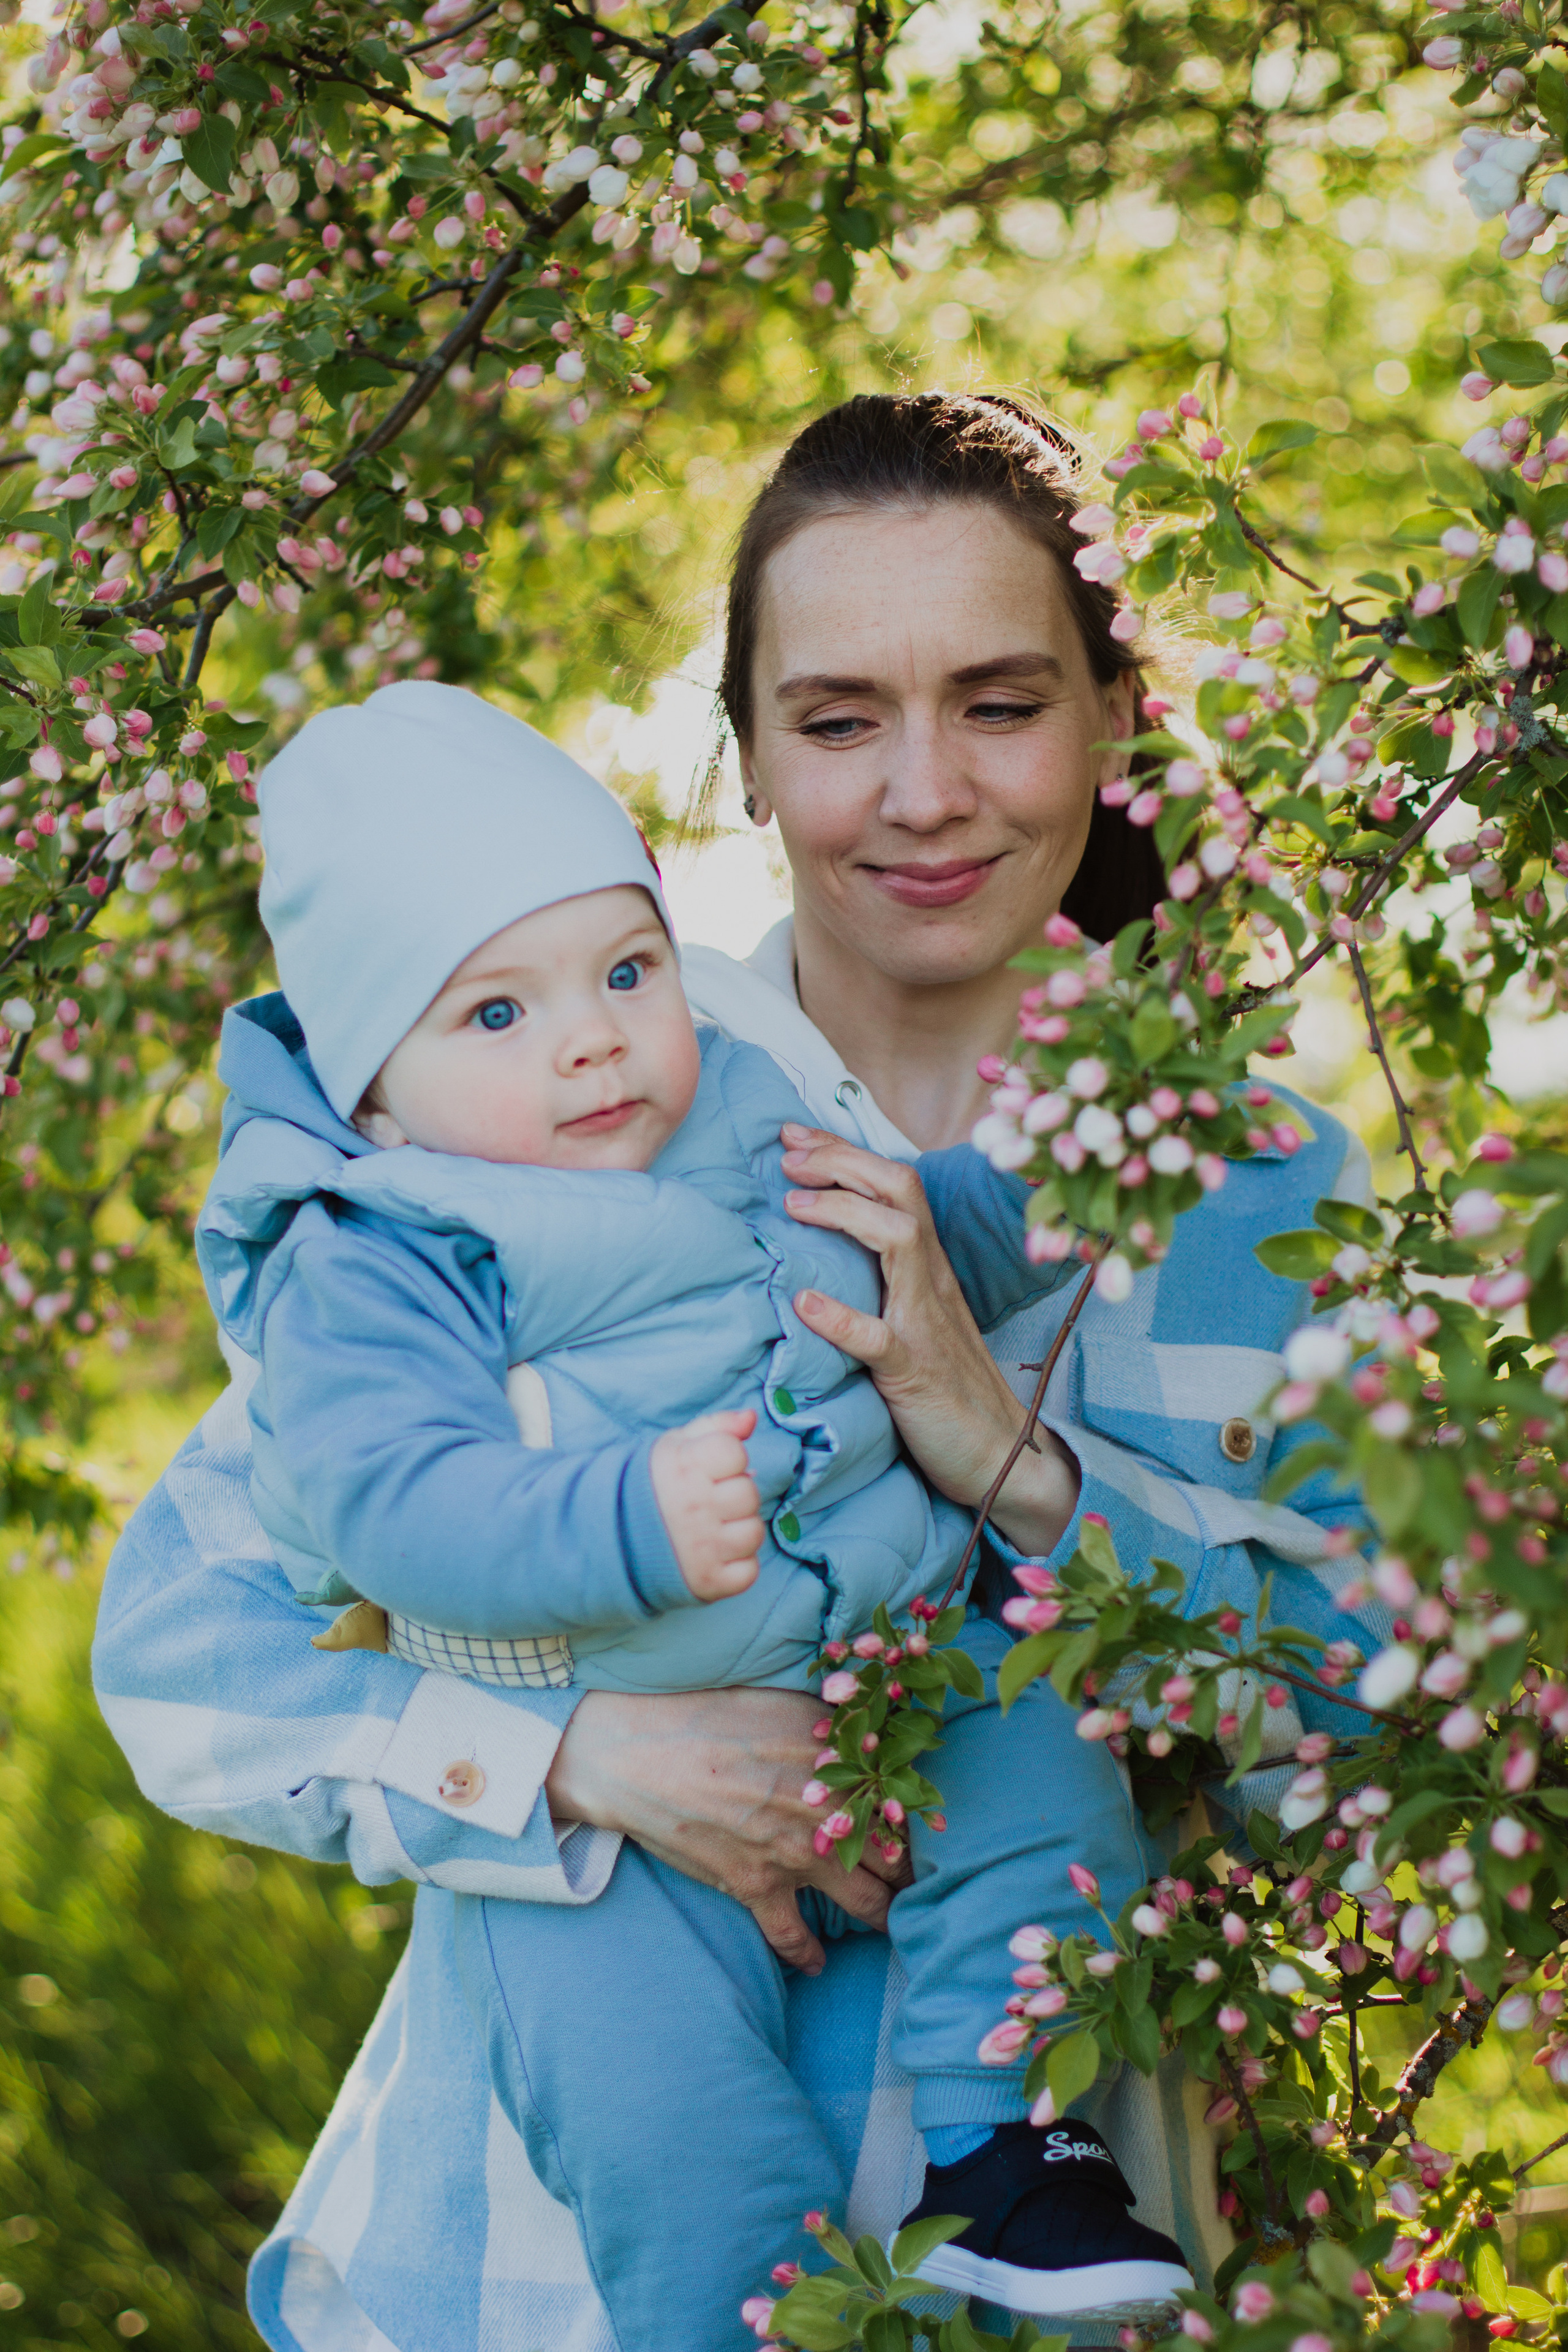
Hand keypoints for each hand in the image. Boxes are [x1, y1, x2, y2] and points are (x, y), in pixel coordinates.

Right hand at [544, 1685, 908, 1972]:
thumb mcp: (787, 1703)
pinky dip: (810, 1955)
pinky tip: (820, 1964)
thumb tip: (874, 1736)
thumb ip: (837, 1726)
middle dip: (916, 1872)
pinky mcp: (755, 1889)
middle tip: (925, 1876)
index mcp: (844, 1769)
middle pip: (898, 1860)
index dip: (924, 1818)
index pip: (908, 1805)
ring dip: (885, 1915)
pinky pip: (793, 1937)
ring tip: (895, 1918)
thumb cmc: (711, 1715)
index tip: (931, 1825)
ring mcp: (794, 1861)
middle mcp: (832, 1821)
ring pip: (866, 1905)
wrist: (639, 1755)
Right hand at [650, 1408, 764, 1600]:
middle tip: (709, 1500)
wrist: (612, 1538)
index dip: (727, 1458)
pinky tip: (716, 1553)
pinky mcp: (707, 1582)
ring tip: (713, 1526)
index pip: (735, 1452)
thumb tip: (751, 1418)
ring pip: (753, 1532)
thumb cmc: (652, 1485)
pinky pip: (749, 1571)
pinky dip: (737, 1564)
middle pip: (748, 1493)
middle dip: (733, 1494)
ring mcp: (701, 1548)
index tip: (709, 1468)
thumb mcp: (675, 1445)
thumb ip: (716, 1426)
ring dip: (738, 1529)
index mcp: (682, 1468)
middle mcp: (693, 1508)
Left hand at [778, 1124, 1080, 1557]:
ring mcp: (925, 1324)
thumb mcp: (914, 1317)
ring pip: (898, 1241)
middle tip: (787, 1156)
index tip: (793, 1135)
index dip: (844, 1151)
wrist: (1001, 1453)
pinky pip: (879, 1339)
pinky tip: (806, 1307)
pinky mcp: (915, 1374)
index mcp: (928, 1266)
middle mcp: (931, 1281)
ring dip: (843, 1214)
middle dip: (842, 1161)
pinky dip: (842, 1319)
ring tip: (793, 1206)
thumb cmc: (947, 1384)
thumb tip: (825, 1244)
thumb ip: (883, 1278)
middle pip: (899, 1191)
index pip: (894, 1184)